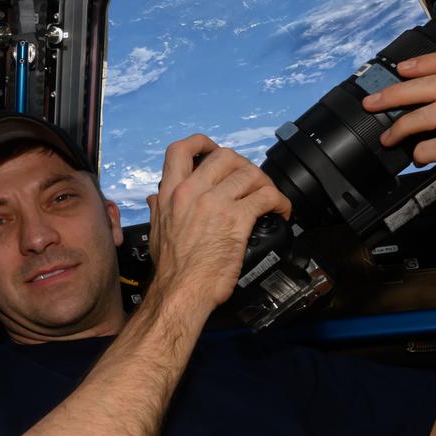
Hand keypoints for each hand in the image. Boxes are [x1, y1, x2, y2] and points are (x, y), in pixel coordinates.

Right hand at [142, 134, 291, 312]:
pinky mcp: (237, 219)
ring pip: (249, 173)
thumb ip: (158, 210)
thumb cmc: (171, 270)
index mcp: (171, 193)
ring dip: (264, 183)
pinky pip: (266, 197)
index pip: (181, 150)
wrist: (181, 292)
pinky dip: (279, 201)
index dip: (202, 143)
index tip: (213, 150)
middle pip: (225, 156)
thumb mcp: (155, 232)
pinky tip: (280, 212)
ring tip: (268, 197)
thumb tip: (156, 200)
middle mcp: (192, 192)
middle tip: (249, 182)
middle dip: (242, 165)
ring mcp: (215, 204)